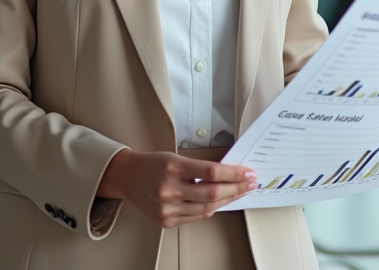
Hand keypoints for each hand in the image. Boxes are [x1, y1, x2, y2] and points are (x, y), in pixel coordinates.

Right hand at [96, 149, 256, 228]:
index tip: (247, 173)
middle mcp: (168, 190)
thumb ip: (200, 167)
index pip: (211, 172)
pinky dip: (211, 209)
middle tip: (250, 183)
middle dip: (236, 188)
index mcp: (172, 167)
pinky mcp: (166, 221)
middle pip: (212, 193)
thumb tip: (229, 174)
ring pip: (207, 208)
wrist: (128, 178)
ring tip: (239, 192)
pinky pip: (196, 216)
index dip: (234, 173)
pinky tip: (220, 202)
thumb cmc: (153, 164)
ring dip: (228, 200)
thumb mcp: (176, 157)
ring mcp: (167, 208)